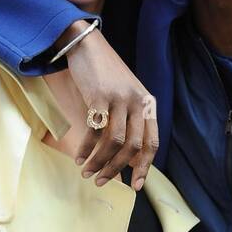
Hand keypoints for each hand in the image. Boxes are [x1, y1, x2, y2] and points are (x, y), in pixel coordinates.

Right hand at [58, 21, 157, 189]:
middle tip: (103, 182)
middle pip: (133, 147)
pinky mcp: (99, 96)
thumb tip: (127, 161)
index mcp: (148, 104)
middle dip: (117, 169)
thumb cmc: (106, 76)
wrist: (88, 45)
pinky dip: (86, 148)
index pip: (152, 143)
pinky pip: (94, 131)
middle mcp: (138, 102)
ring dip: (100, 162)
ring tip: (88, 173)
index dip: (144, 168)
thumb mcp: (126, 97)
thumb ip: (129, 123)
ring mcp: (119, 99)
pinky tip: (79, 158)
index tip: (135, 186)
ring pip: (113, 142)